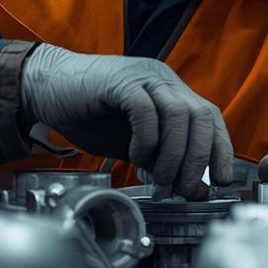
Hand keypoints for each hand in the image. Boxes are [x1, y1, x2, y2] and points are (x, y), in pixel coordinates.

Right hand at [20, 45, 232, 199]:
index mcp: (171, 92)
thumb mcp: (133, 145)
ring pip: (179, 114)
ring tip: (161, 180)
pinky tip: (135, 156)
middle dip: (199, 159)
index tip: (222, 181)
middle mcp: (163, 80)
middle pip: (202, 116)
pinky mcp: (119, 81)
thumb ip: (160, 160)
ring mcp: (143, 77)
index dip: (221, 150)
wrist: (46, 88)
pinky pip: (145, 109)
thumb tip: (190, 187)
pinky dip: (147, 138)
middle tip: (186, 189)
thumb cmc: (89, 115)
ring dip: (175, 155)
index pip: (210, 118)